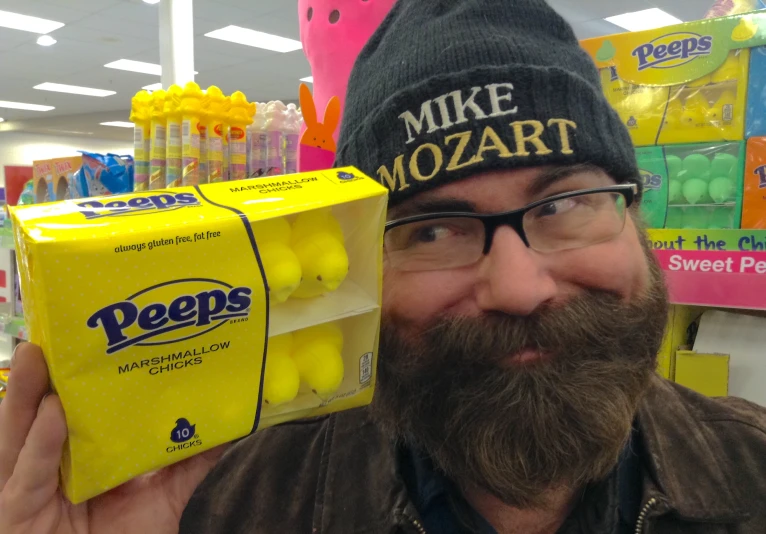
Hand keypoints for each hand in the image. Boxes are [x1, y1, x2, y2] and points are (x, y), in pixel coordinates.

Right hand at [0, 343, 225, 533]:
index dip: (65, 374)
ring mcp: (28, 487)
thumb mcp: (163, 493)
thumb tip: (226, 425)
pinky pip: (30, 475)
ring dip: (26, 393)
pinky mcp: (19, 512)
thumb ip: (189, 460)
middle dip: (39, 373)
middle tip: (49, 334)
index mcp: (72, 453)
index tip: (81, 335)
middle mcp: (43, 464)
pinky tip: (54, 413)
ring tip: (37, 355)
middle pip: (35, 412)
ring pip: (17, 434)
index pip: (63, 405)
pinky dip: (41, 443)